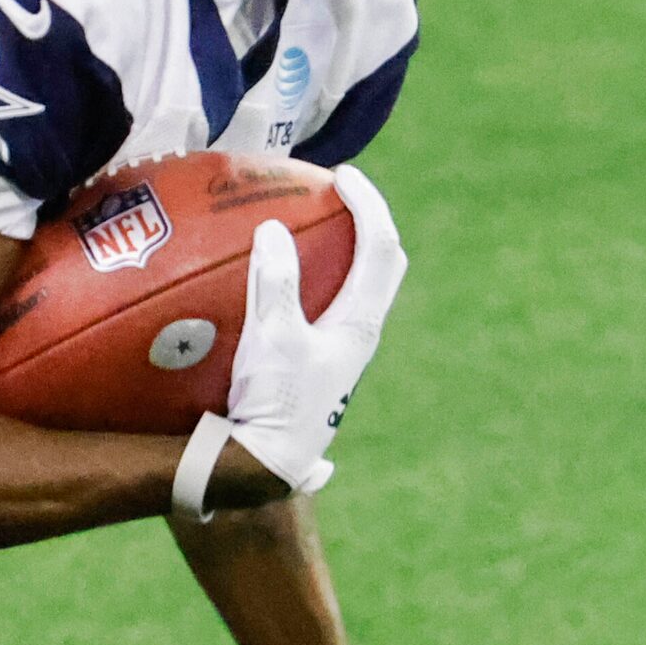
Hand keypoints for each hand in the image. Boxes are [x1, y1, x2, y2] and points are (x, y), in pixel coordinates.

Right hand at [225, 164, 407, 494]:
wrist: (266, 467)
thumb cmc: (274, 406)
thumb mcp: (271, 341)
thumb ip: (274, 284)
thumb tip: (274, 231)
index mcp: (359, 324)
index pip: (381, 249)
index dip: (369, 205)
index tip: (344, 177)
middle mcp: (356, 337)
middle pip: (381, 267)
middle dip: (366, 225)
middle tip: (335, 198)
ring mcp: (336, 355)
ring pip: (353, 291)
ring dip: (339, 256)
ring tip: (303, 232)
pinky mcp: (311, 368)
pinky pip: (320, 312)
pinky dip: (306, 285)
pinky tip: (264, 288)